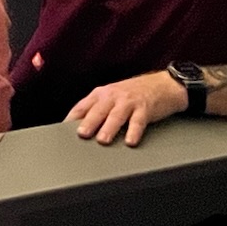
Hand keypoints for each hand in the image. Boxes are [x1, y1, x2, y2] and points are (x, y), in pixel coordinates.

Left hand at [67, 71, 185, 146]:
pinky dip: (134, 131)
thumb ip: (97, 109)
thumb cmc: (134, 93)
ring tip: (103, 140)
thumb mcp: (112, 96)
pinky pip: (138, 121)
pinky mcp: (145, 108)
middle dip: (89, 122)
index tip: (63, 130)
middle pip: (98, 110)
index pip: (82, 106)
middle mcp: (113, 96)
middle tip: (81, 134)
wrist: (163, 84)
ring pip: (116, 116)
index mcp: (101, 94)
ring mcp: (129, 102)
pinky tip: (130, 141)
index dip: (72, 118)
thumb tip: (78, 127)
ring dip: (109, 128)